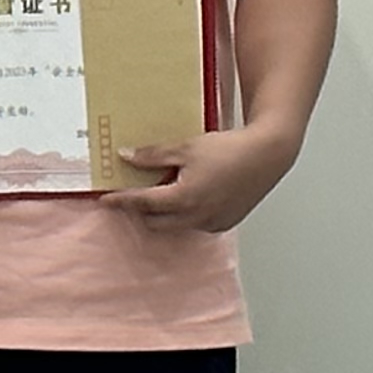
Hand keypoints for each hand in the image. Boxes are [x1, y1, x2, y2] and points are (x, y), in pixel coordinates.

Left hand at [102, 121, 299, 232]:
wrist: (267, 155)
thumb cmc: (228, 149)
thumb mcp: (185, 147)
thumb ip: (153, 155)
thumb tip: (125, 156)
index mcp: (183, 198)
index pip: (142, 203)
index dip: (121, 201)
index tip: (105, 200)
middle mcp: (196, 216)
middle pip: (155, 221)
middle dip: (141, 210)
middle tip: (132, 193)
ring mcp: (211, 223)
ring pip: (176, 225)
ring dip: (163, 213)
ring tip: (162, 191)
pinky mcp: (224, 223)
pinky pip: (195, 224)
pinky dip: (185, 214)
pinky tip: (187, 196)